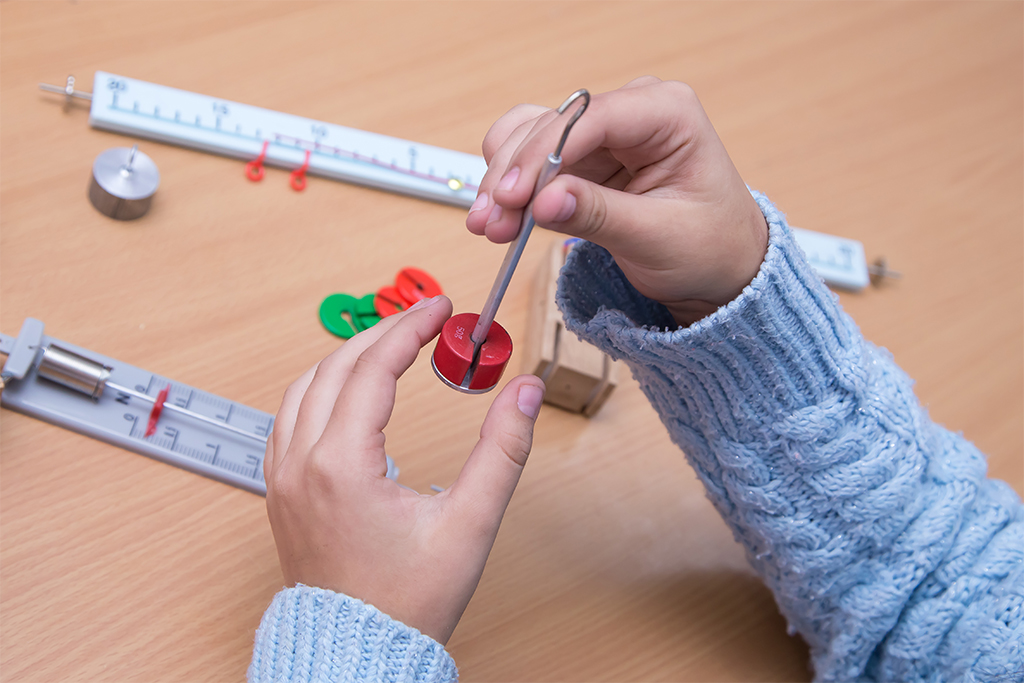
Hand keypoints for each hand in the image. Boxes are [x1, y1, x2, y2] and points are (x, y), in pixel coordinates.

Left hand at [263, 296, 545, 644]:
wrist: (358, 653)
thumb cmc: (409, 600)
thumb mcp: (470, 523)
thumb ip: (503, 450)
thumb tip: (525, 390)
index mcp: (340, 466)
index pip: (373, 368)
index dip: (411, 328)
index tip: (442, 307)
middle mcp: (300, 464)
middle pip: (337, 366)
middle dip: (383, 333)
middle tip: (425, 318)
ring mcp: (282, 478)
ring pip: (304, 387)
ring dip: (348, 356)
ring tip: (391, 344)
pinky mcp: (280, 492)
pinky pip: (288, 417)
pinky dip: (320, 388)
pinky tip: (347, 390)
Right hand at [465, 76, 767, 325]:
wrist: (720, 268)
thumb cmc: (708, 247)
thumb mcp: (658, 238)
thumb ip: (600, 215)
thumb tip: (544, 202)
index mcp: (667, 113)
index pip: (590, 118)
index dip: (542, 154)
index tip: (511, 195)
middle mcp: (631, 111)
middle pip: (550, 126)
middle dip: (514, 175)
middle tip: (491, 222)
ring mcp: (603, 133)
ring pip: (530, 138)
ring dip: (503, 180)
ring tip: (488, 226)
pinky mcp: (583, 158)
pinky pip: (532, 158)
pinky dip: (511, 185)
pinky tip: (500, 216)